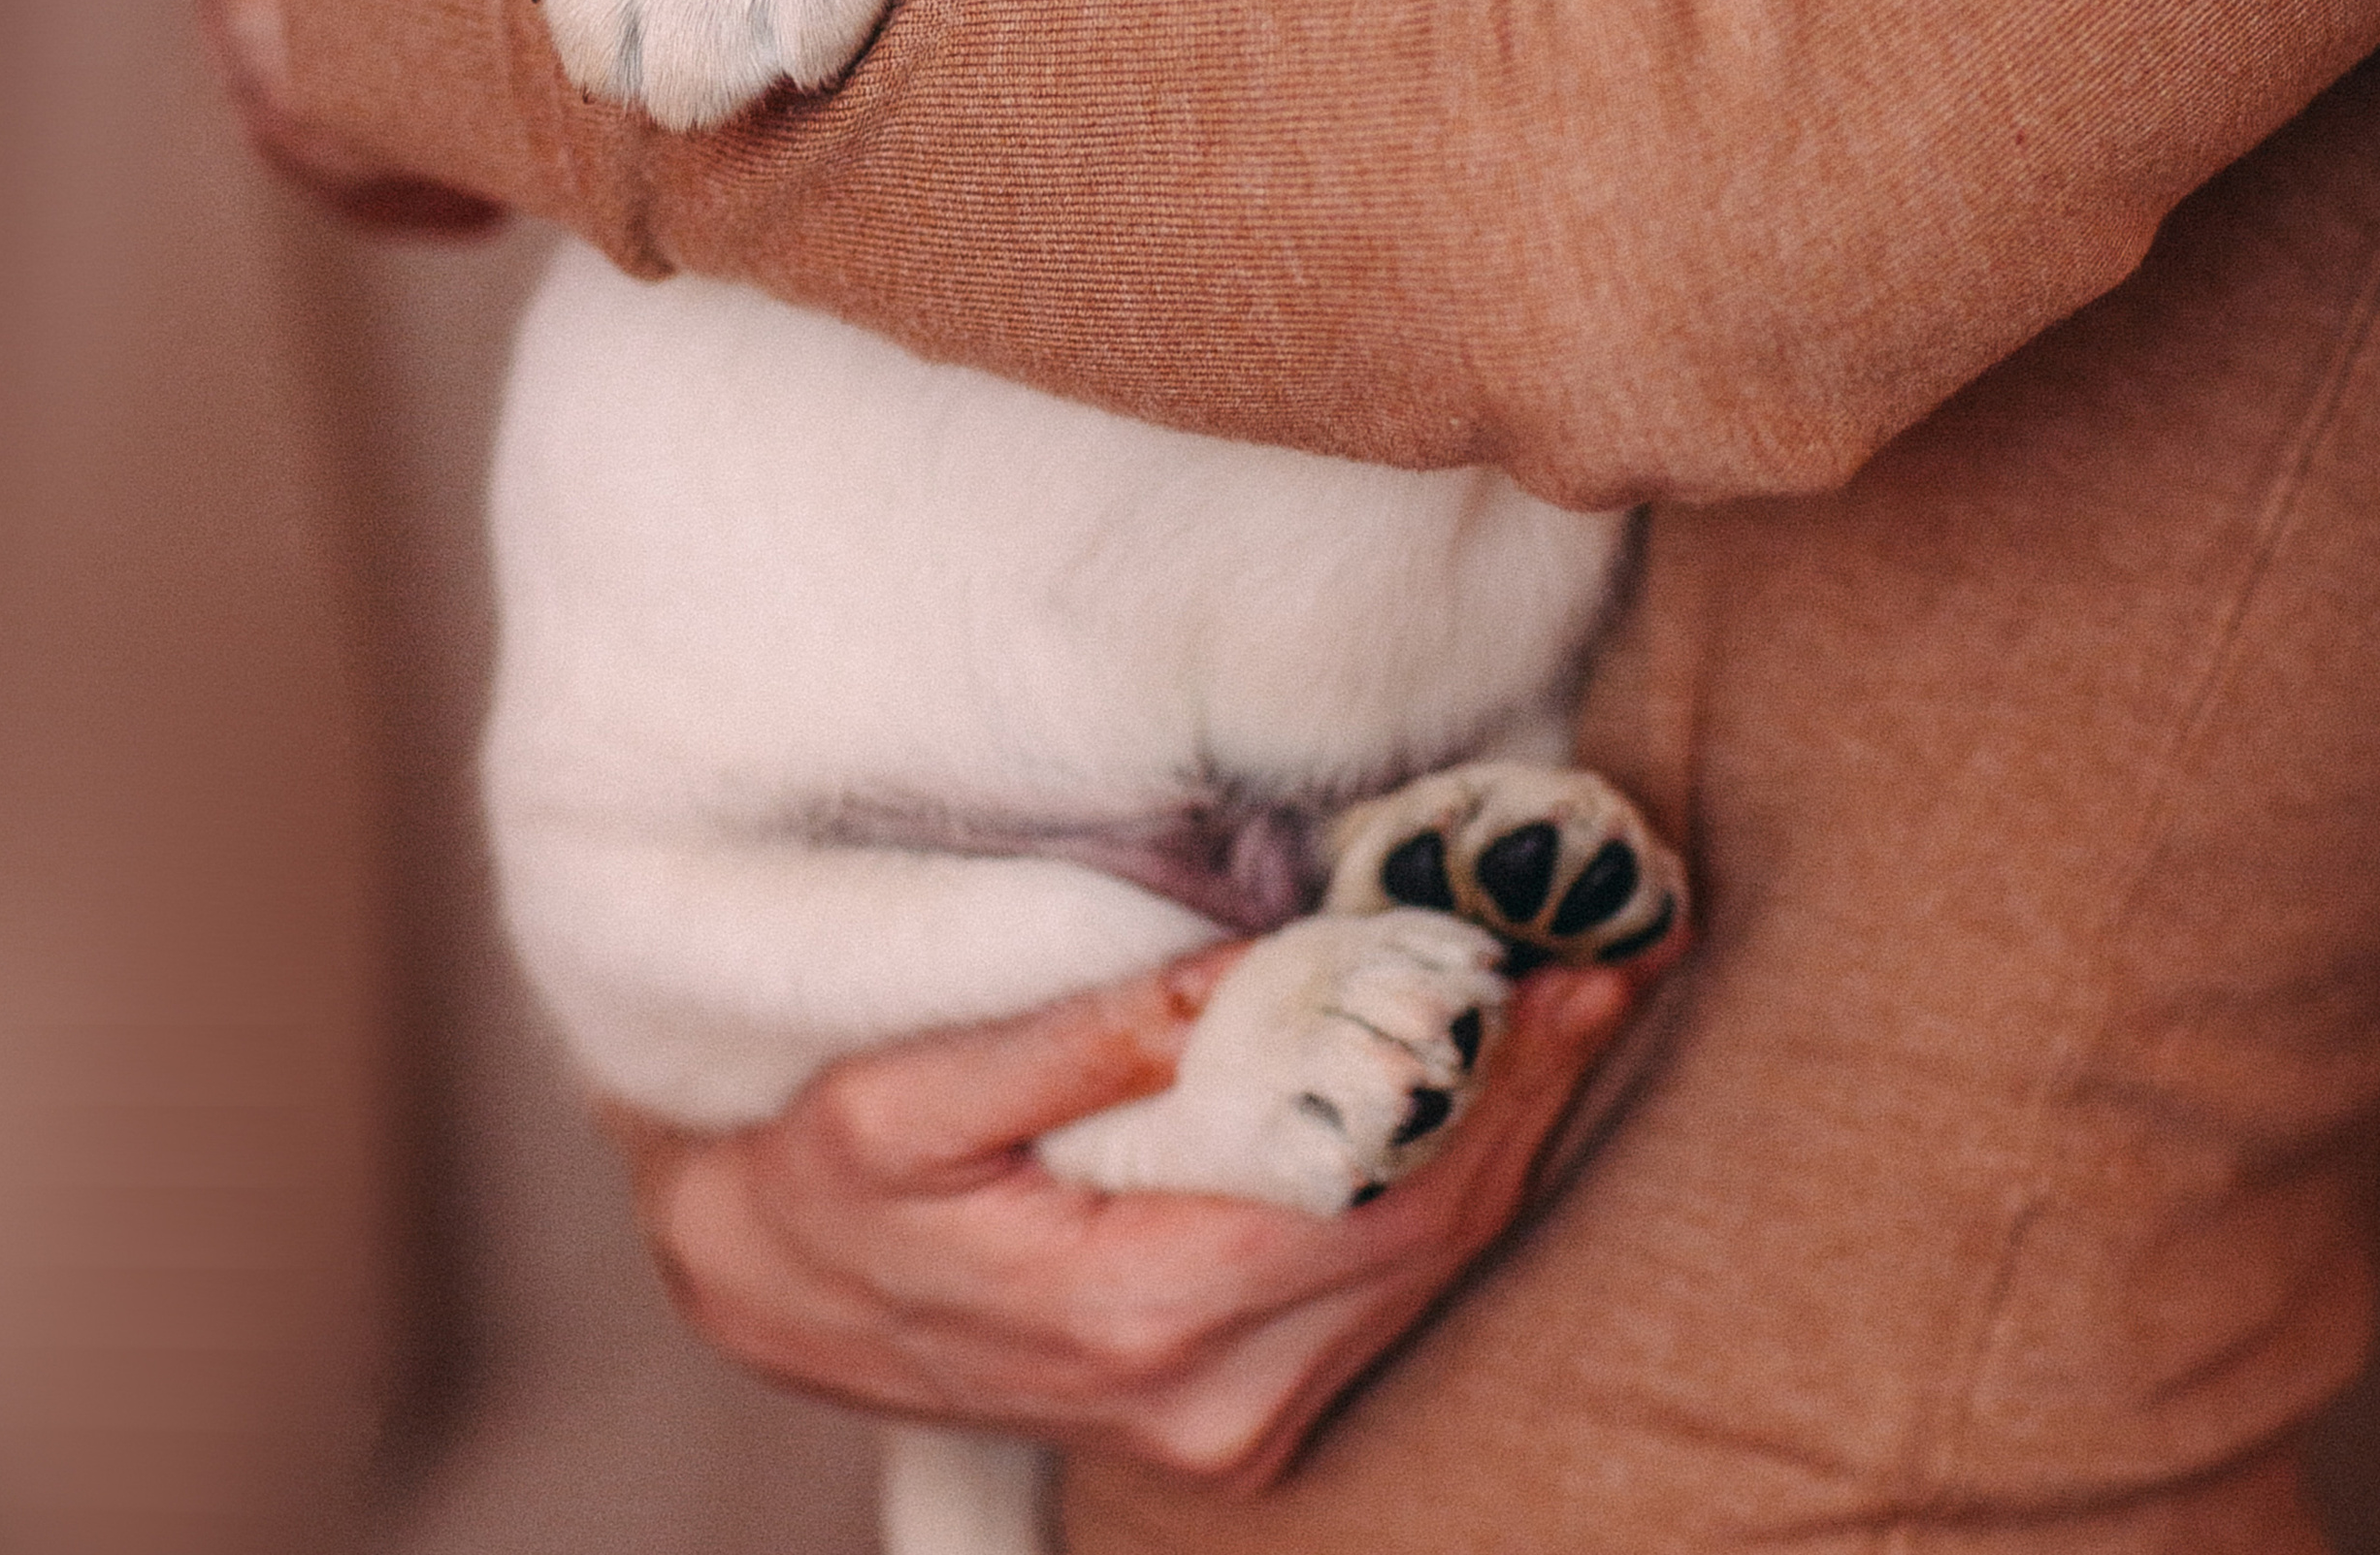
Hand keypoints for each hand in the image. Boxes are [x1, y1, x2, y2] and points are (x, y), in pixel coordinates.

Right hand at [604, 948, 1646, 1490]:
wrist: (769, 1287)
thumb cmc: (827, 1180)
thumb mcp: (903, 1100)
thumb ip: (1079, 1037)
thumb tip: (1242, 970)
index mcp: (1141, 1315)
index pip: (1386, 1187)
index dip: (1501, 1074)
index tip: (1579, 963)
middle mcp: (1209, 1400)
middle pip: (1437, 1231)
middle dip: (1533, 1088)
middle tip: (1610, 955)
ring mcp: (1225, 1423)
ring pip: (1426, 1269)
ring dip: (1504, 1131)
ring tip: (1566, 1001)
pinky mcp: (1227, 1414)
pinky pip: (1379, 1292)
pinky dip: (1441, 1182)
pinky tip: (1473, 1091)